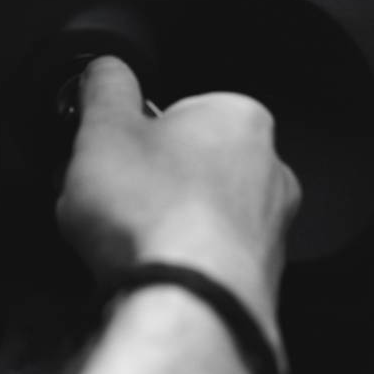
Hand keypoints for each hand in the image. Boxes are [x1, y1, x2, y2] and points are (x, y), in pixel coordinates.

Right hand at [57, 57, 299, 352]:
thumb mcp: (103, 129)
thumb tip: (106, 68)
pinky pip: (207, 259)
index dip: (133, 135)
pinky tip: (152, 272)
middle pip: (190, 163)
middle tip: (112, 200)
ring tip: (125, 243)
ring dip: (164, 223)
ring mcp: (269, 229)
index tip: (109, 156)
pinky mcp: (259, 279)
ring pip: (200, 214)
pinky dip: (180, 263)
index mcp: (240, 117)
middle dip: (151, 181)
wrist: (189, 305)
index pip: (177, 111)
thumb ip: (105, 86)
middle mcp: (270, 170)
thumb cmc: (154, 215)